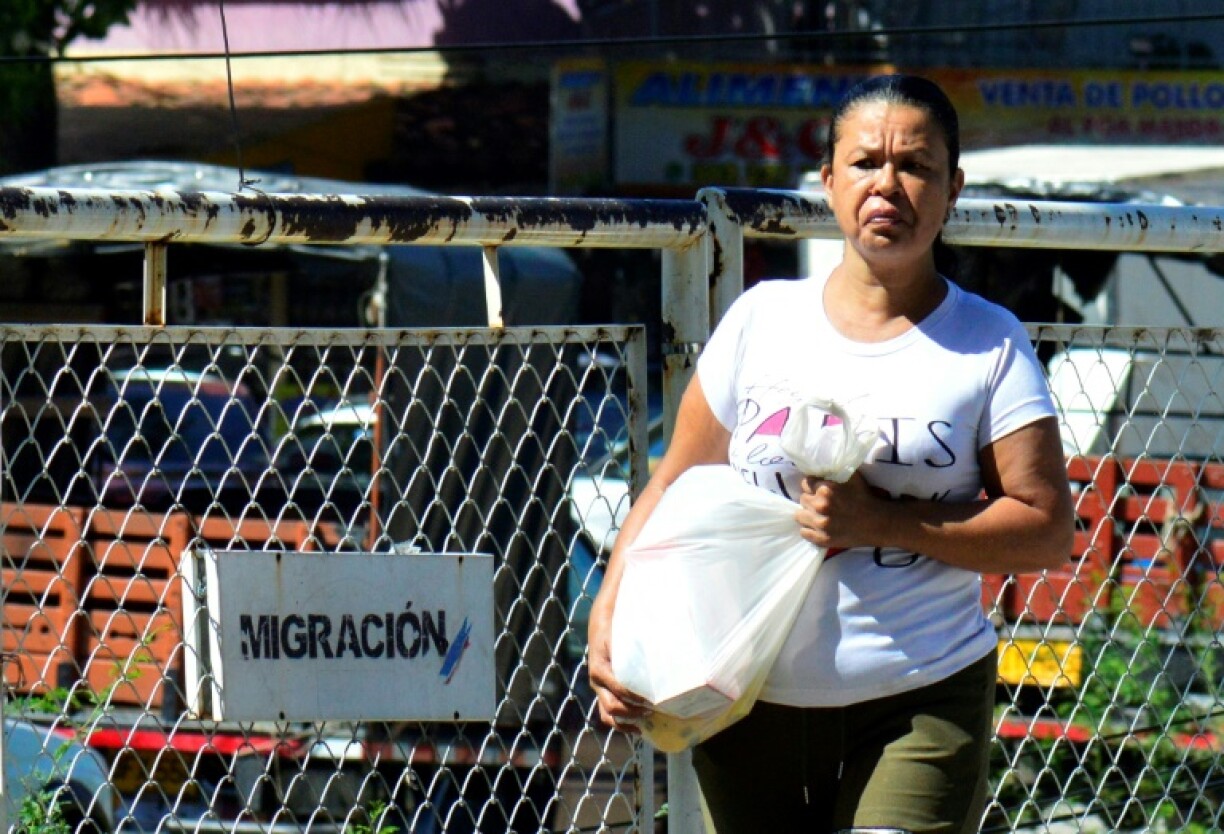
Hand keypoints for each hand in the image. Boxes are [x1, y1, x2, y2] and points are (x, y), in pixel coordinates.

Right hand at [587, 618, 651, 732]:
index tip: (654, 700)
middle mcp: (597, 682)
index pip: (619, 689)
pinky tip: (638, 728)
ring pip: (608, 714)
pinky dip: (622, 724)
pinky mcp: (603, 693)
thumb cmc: (617, 629)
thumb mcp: (625, 636)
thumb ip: (638, 648)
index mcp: (600, 668)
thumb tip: (665, 656)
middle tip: (654, 710)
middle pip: (613, 706)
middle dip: (634, 712)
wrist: (601, 625)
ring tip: (646, 723)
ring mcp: (599, 689)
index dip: (636, 697)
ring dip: (627, 722)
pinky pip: (607, 714)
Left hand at [795, 471, 886, 549]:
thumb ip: (835, 471)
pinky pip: (803, 532)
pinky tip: (816, 527)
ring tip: (815, 514)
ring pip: (799, 515)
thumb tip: (821, 466)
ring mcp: (820, 524)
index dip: (812, 485)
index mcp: (826, 489)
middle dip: (810, 499)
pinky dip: (808, 529)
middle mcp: (820, 506)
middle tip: (819, 502)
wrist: (876, 523)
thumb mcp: (852, 477)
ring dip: (806, 514)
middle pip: (802, 499)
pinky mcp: (822, 539)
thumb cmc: (865, 497)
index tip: (817, 489)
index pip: (805, 483)